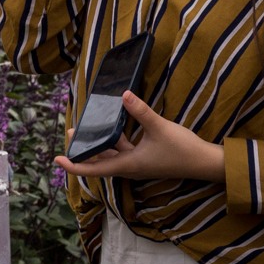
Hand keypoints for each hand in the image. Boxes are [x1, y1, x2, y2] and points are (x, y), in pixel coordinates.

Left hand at [56, 92, 225, 183]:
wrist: (205, 162)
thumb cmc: (183, 149)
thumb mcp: (159, 127)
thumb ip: (140, 111)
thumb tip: (123, 94)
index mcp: (129, 165)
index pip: (94, 169)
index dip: (75, 165)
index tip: (58, 160)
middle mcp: (130, 167)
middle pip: (99, 161)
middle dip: (82, 149)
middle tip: (70, 133)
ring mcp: (137, 164)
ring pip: (111, 155)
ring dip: (98, 143)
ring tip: (85, 128)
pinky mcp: (145, 158)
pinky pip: (123, 150)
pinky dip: (114, 141)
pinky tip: (112, 126)